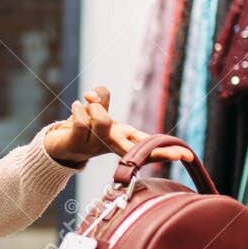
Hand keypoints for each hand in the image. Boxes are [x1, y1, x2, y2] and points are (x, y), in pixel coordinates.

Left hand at [42, 86, 194, 168]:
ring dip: (96, 107)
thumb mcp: (99, 110)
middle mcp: (113, 143)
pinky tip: (77, 105)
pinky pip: (82, 121)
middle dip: (160, 152)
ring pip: (103, 123)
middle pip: (139, 149)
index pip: (149, 144)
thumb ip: (101, 98)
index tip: (187, 155)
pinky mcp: (77, 142)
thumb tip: (94, 93)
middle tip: (180, 155)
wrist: (61, 145)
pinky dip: (79, 108)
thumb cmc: (87, 127)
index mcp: (124, 137)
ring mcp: (96, 145)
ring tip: (88, 100)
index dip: (168, 149)